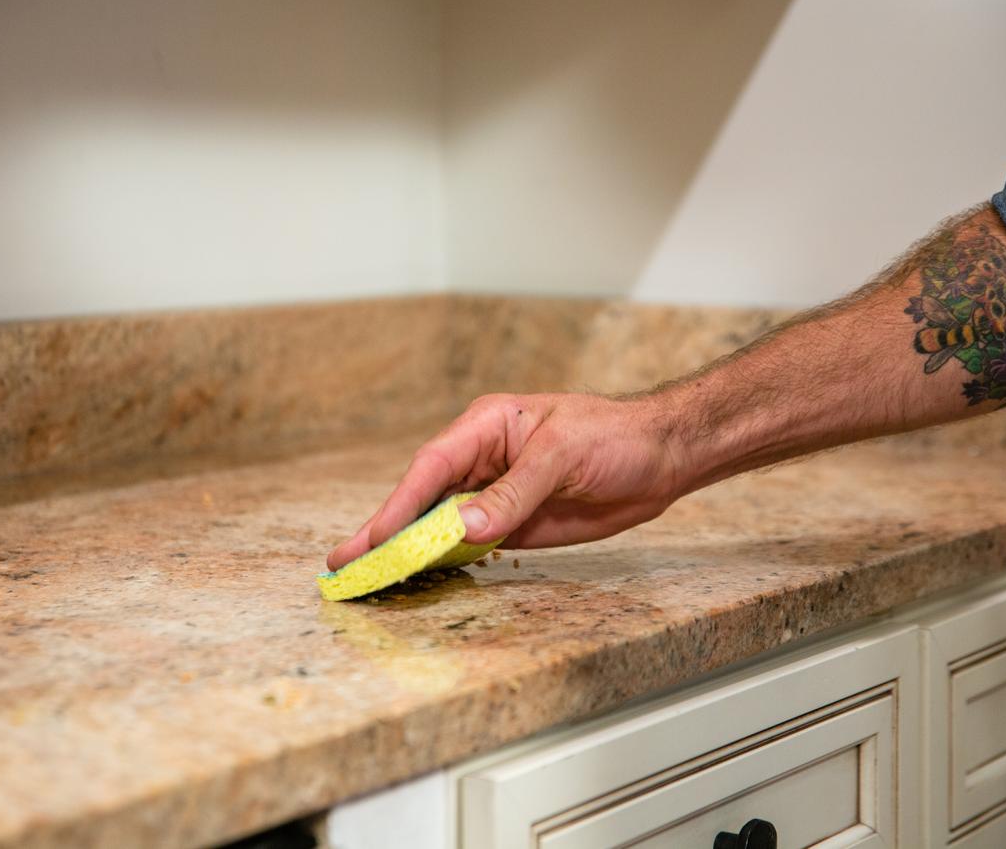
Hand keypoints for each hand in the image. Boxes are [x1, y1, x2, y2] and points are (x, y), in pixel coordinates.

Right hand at [326, 392, 687, 568]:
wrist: (662, 457)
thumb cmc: (615, 437)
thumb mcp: (563, 458)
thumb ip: (512, 494)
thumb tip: (463, 528)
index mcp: (487, 427)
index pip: (431, 468)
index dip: (397, 505)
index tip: (371, 539)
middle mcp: (482, 460)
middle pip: (422, 498)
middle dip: (385, 531)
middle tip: (343, 566)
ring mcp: (494, 494)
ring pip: (439, 524)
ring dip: (408, 551)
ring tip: (367, 579)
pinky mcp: (512, 524)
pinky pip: (467, 544)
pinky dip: (441, 562)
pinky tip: (415, 579)